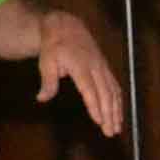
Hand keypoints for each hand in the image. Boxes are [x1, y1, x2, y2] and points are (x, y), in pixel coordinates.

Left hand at [35, 9, 124, 136]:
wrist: (67, 27)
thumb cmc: (54, 47)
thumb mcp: (46, 62)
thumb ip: (47, 81)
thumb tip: (42, 98)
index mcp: (80, 65)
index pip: (89, 89)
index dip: (95, 105)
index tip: (98, 121)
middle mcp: (95, 67)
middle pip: (105, 93)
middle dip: (109, 114)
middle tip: (110, 132)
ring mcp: (103, 67)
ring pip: (113, 91)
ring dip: (116, 110)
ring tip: (116, 128)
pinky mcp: (106, 68)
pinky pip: (115, 86)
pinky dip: (118, 101)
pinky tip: (118, 114)